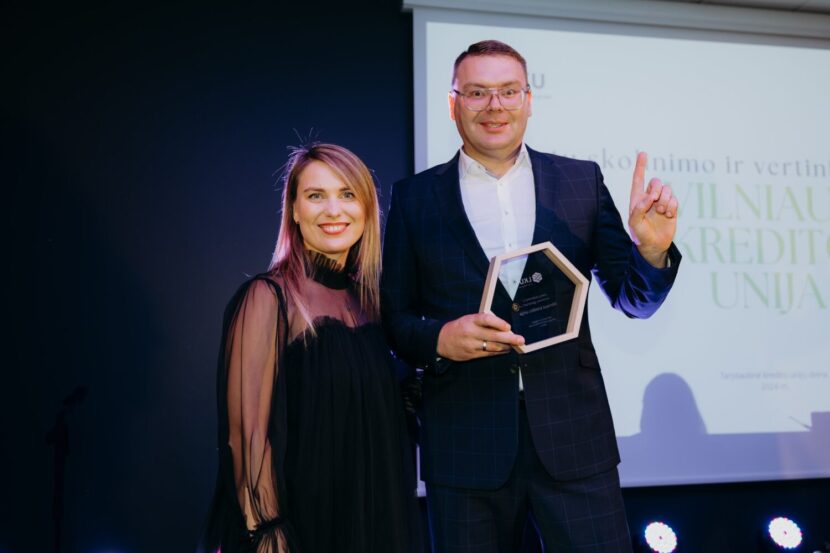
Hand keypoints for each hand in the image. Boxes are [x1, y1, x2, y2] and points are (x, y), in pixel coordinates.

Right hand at [436, 312, 524, 361]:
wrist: (441, 341)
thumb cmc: (459, 327)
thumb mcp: (468, 319)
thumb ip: (483, 321)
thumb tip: (503, 326)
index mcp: (470, 321)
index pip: (486, 320)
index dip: (498, 323)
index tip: (508, 326)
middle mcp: (471, 333)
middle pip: (493, 336)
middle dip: (509, 338)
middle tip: (520, 339)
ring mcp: (471, 345)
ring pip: (493, 347)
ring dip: (506, 346)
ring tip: (515, 345)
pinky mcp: (472, 354)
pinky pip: (488, 354)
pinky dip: (499, 352)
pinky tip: (505, 350)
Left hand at [628, 151, 678, 266]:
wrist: (654, 245)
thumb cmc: (640, 234)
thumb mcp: (634, 223)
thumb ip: (638, 209)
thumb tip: (649, 197)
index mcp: (637, 199)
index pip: (638, 179)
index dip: (640, 166)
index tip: (643, 153)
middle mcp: (649, 198)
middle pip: (656, 181)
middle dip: (656, 189)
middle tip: (654, 201)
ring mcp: (661, 202)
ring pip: (668, 190)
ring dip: (665, 201)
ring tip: (660, 212)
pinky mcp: (672, 208)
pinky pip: (675, 199)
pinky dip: (672, 207)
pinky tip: (667, 215)